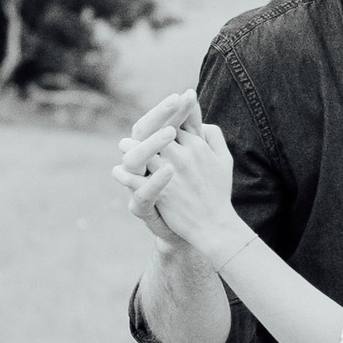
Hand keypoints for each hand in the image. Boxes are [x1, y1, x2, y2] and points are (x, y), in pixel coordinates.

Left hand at [125, 93, 239, 256]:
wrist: (215, 225)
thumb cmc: (219, 192)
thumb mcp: (224, 159)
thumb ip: (214, 136)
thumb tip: (200, 121)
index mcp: (197, 145)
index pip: (174, 122)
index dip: (164, 117)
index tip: (156, 119)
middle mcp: (183, 155)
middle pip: (157, 132)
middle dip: (145, 128)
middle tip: (134, 129)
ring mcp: (171, 172)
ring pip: (142, 151)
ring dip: (130, 147)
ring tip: (123, 146)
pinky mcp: (161, 193)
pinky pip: (138, 180)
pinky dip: (125, 175)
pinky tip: (118, 172)